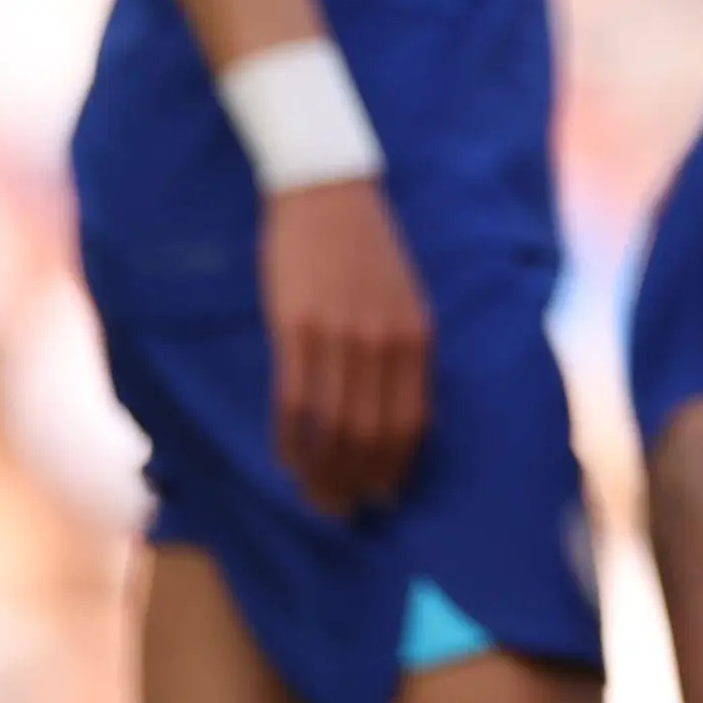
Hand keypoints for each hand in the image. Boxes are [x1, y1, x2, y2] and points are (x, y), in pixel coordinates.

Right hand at [262, 178, 432, 516]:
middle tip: (339, 512)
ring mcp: (339, 336)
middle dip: (355, 482)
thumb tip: (399, 418)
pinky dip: (288, 441)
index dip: (395, 469)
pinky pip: (292, 402)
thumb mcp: (405, 298)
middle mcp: (385, 341)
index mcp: (418, 335)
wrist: (327, 190)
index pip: (411, 424)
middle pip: (370, 435)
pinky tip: (285, 461)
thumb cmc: (366, 248)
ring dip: (320, 472)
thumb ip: (404, 352)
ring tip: (311, 498)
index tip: (381, 499)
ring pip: (330, 427)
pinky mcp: (295, 328)